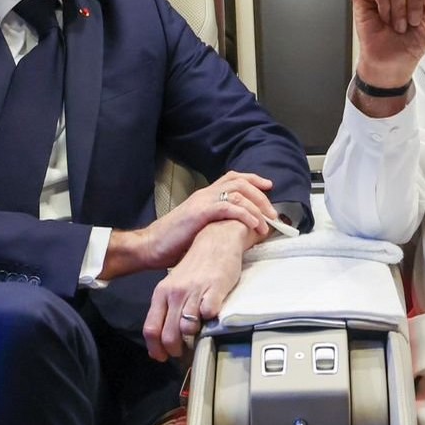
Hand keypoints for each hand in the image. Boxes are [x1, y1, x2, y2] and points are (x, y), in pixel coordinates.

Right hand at [127, 171, 276, 272]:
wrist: (150, 247)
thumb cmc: (173, 243)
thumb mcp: (199, 229)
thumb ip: (216, 224)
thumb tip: (236, 232)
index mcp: (205, 196)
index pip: (233, 178)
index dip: (253, 180)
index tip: (269, 187)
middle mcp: (205, 194)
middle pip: (241, 183)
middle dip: (261, 196)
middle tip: (273, 213)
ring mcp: (202, 202)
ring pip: (239, 193)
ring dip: (257, 207)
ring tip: (267, 223)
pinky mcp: (200, 213)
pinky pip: (229, 207)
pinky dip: (246, 215)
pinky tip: (254, 225)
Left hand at [142, 219, 252, 361]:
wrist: (216, 240)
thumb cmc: (196, 266)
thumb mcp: (174, 285)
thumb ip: (167, 308)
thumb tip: (162, 336)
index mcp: (161, 293)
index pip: (151, 329)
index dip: (156, 349)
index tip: (163, 356)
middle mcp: (175, 293)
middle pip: (169, 335)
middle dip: (176, 350)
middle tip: (183, 353)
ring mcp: (195, 292)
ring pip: (188, 328)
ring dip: (194, 339)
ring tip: (199, 337)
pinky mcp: (215, 290)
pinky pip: (210, 315)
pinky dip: (212, 322)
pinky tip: (213, 319)